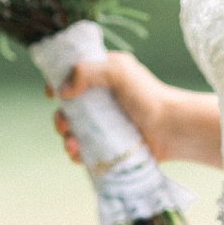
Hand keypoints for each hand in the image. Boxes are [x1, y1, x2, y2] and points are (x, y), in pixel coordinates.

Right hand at [48, 50, 173, 163]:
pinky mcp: (108, 145)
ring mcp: (104, 125)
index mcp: (102, 77)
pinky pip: (84, 150)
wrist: (172, 129)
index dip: (57, 84)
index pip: (72, 78)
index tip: (51, 93)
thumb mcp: (118, 71)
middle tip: (64, 123)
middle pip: (68, 109)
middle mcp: (101, 100)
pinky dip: (75, 152)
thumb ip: (88, 71)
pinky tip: (77, 153)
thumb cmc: (148, 96)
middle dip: (60, 117)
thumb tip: (63, 91)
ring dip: (65, 137)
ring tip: (71, 143)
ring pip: (73, 131)